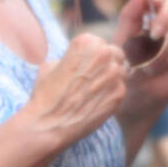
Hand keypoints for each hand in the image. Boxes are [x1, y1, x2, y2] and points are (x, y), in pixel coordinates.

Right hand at [21, 33, 127, 150]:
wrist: (48, 125)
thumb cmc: (46, 95)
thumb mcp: (51, 65)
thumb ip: (72, 57)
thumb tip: (82, 58)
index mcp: (87, 42)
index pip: (100, 43)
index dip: (93, 56)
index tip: (85, 67)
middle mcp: (104, 54)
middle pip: (115, 54)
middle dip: (106, 64)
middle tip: (92, 79)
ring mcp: (114, 73)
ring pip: (121, 70)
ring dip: (111, 78)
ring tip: (94, 91)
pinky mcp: (120, 92)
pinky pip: (121, 88)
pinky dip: (112, 94)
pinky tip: (97, 102)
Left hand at [113, 0, 167, 121]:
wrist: (133, 98)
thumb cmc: (122, 68)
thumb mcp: (121, 40)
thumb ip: (131, 15)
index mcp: (143, 10)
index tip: (152, 0)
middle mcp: (162, 16)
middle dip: (164, 15)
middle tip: (152, 35)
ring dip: (160, 45)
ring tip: (144, 64)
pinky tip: (156, 68)